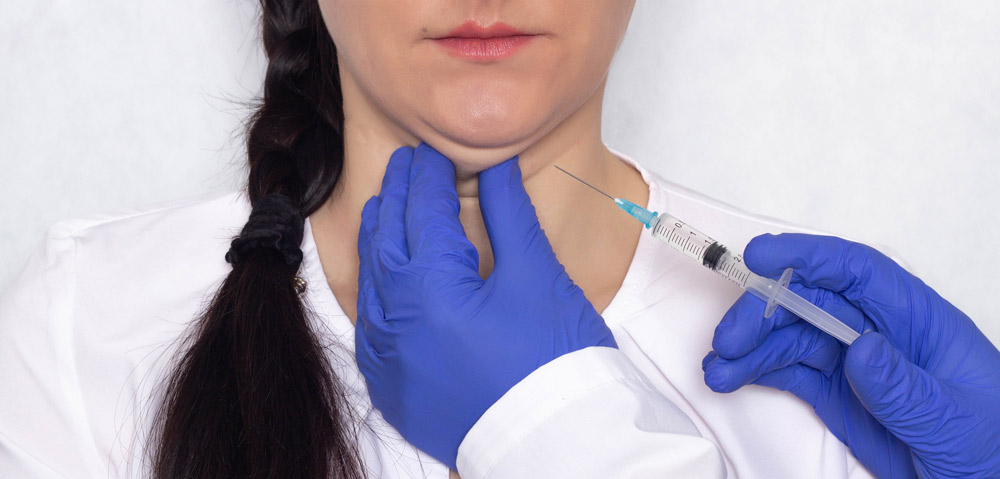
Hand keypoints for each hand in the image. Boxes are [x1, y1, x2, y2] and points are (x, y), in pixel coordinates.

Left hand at [354, 143, 616, 468]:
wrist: (555, 443)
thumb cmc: (555, 362)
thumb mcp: (537, 276)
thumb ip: (509, 214)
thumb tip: (495, 165)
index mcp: (430, 288)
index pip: (421, 211)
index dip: (426, 174)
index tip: (431, 151)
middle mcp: (395, 322)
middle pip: (386, 239)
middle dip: (396, 196)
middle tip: (406, 165)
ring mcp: (388, 360)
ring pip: (370, 282)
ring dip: (379, 239)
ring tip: (388, 209)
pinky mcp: (393, 387)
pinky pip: (369, 326)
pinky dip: (375, 291)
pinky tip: (384, 278)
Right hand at [702, 234, 999, 477]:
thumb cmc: (989, 446)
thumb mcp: (952, 419)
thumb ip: (904, 386)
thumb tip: (862, 347)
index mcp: (916, 319)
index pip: (857, 271)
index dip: (808, 256)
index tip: (760, 255)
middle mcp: (878, 330)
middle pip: (810, 301)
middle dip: (763, 313)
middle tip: (730, 340)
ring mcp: (852, 361)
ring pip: (790, 336)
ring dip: (749, 349)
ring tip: (718, 371)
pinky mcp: (834, 391)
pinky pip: (787, 369)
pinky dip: (754, 372)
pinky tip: (730, 378)